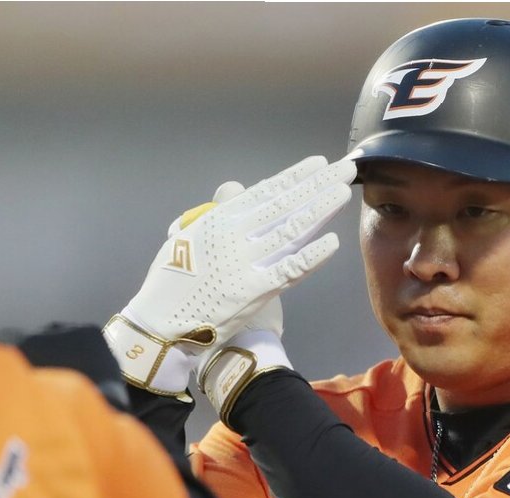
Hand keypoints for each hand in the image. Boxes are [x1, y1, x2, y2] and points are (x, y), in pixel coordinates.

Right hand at [104, 155, 354, 399]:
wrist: (164, 322)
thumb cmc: (175, 281)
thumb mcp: (189, 235)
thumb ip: (218, 211)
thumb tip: (237, 187)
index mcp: (218, 219)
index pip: (264, 192)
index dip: (294, 176)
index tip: (318, 163)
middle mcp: (234, 235)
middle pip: (284, 205)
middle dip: (317, 185)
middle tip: (345, 169)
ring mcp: (246, 262)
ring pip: (290, 230)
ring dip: (320, 210)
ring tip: (342, 192)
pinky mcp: (255, 290)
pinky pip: (289, 270)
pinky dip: (311, 255)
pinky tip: (332, 241)